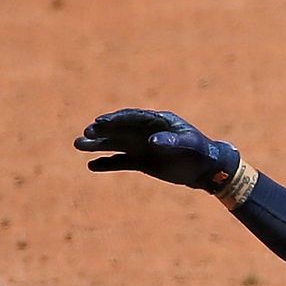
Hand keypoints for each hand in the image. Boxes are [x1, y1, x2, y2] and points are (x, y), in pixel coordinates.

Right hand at [74, 109, 240, 191]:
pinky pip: (122, 161)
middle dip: (102, 132)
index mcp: (157, 121)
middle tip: (84, 135)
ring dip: (98, 145)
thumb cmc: (200, 151)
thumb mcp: (188, 145)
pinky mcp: (143, 161)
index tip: (99, 123)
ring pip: (116, 144)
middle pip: (119, 130)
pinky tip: (92, 165)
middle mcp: (146, 131)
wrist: (207, 168)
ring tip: (78, 145)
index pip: (131, 118)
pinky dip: (108, 163)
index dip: (115, 120)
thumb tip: (151, 142)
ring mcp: (143, 146)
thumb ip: (170, 141)